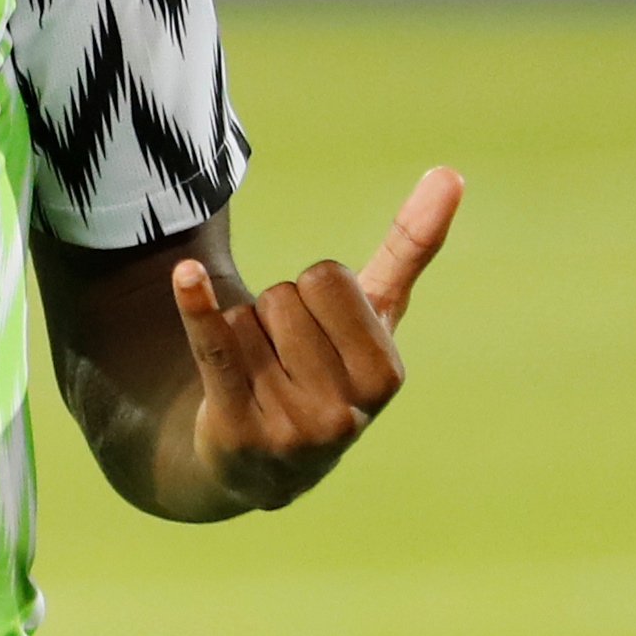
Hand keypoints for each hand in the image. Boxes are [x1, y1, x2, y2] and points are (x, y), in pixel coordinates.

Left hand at [175, 167, 463, 510]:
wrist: (261, 463)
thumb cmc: (329, 373)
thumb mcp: (374, 321)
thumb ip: (408, 250)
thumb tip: (450, 172)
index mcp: (386, 375)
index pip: (328, 277)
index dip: (313, 293)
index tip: (321, 334)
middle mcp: (344, 408)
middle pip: (284, 294)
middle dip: (276, 314)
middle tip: (284, 360)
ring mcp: (289, 422)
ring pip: (243, 316)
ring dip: (241, 336)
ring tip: (258, 379)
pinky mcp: (233, 424)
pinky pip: (213, 345)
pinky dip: (198, 309)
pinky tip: (186, 276)